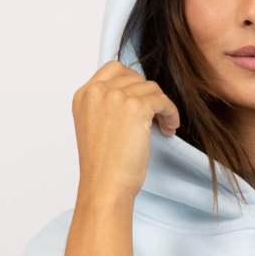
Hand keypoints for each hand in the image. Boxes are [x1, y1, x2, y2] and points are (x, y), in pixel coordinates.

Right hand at [72, 60, 181, 206]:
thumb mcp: (94, 127)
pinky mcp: (136, 107)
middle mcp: (97, 91)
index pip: (113, 69)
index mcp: (84, 95)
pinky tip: (170, 128)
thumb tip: (135, 96)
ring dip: (161, 106)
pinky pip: (163, 100)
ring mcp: (116, 97)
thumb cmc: (102, 167)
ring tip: (164, 126)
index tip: (141, 98)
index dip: (132, 81)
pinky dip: (171, 113)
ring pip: (151, 88)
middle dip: (147, 96)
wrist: (105, 186)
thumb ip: (106, 106)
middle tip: (155, 116)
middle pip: (134, 77)